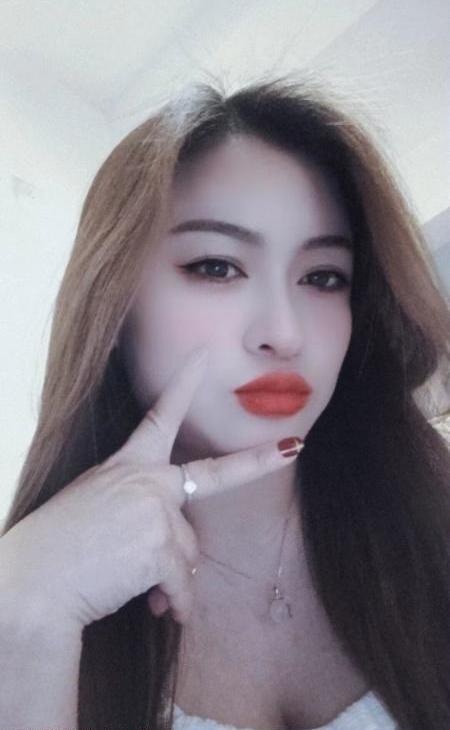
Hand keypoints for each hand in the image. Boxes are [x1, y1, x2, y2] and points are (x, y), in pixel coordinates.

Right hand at [0, 347, 302, 629]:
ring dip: (172, 577)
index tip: (202, 356)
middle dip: (259, 462)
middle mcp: (147, 480)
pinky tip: (162, 612)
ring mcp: (156, 510)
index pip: (160, 416)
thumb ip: (145, 516)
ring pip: (191, 550)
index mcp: (127, 465)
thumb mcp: (98, 510)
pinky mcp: (159, 548)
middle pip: (215, 476)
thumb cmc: (59, 549)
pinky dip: (176, 604)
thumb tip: (185, 559)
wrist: (33, 584)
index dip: (182, 384)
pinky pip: (184, 583)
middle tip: (293, 449)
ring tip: (141, 589)